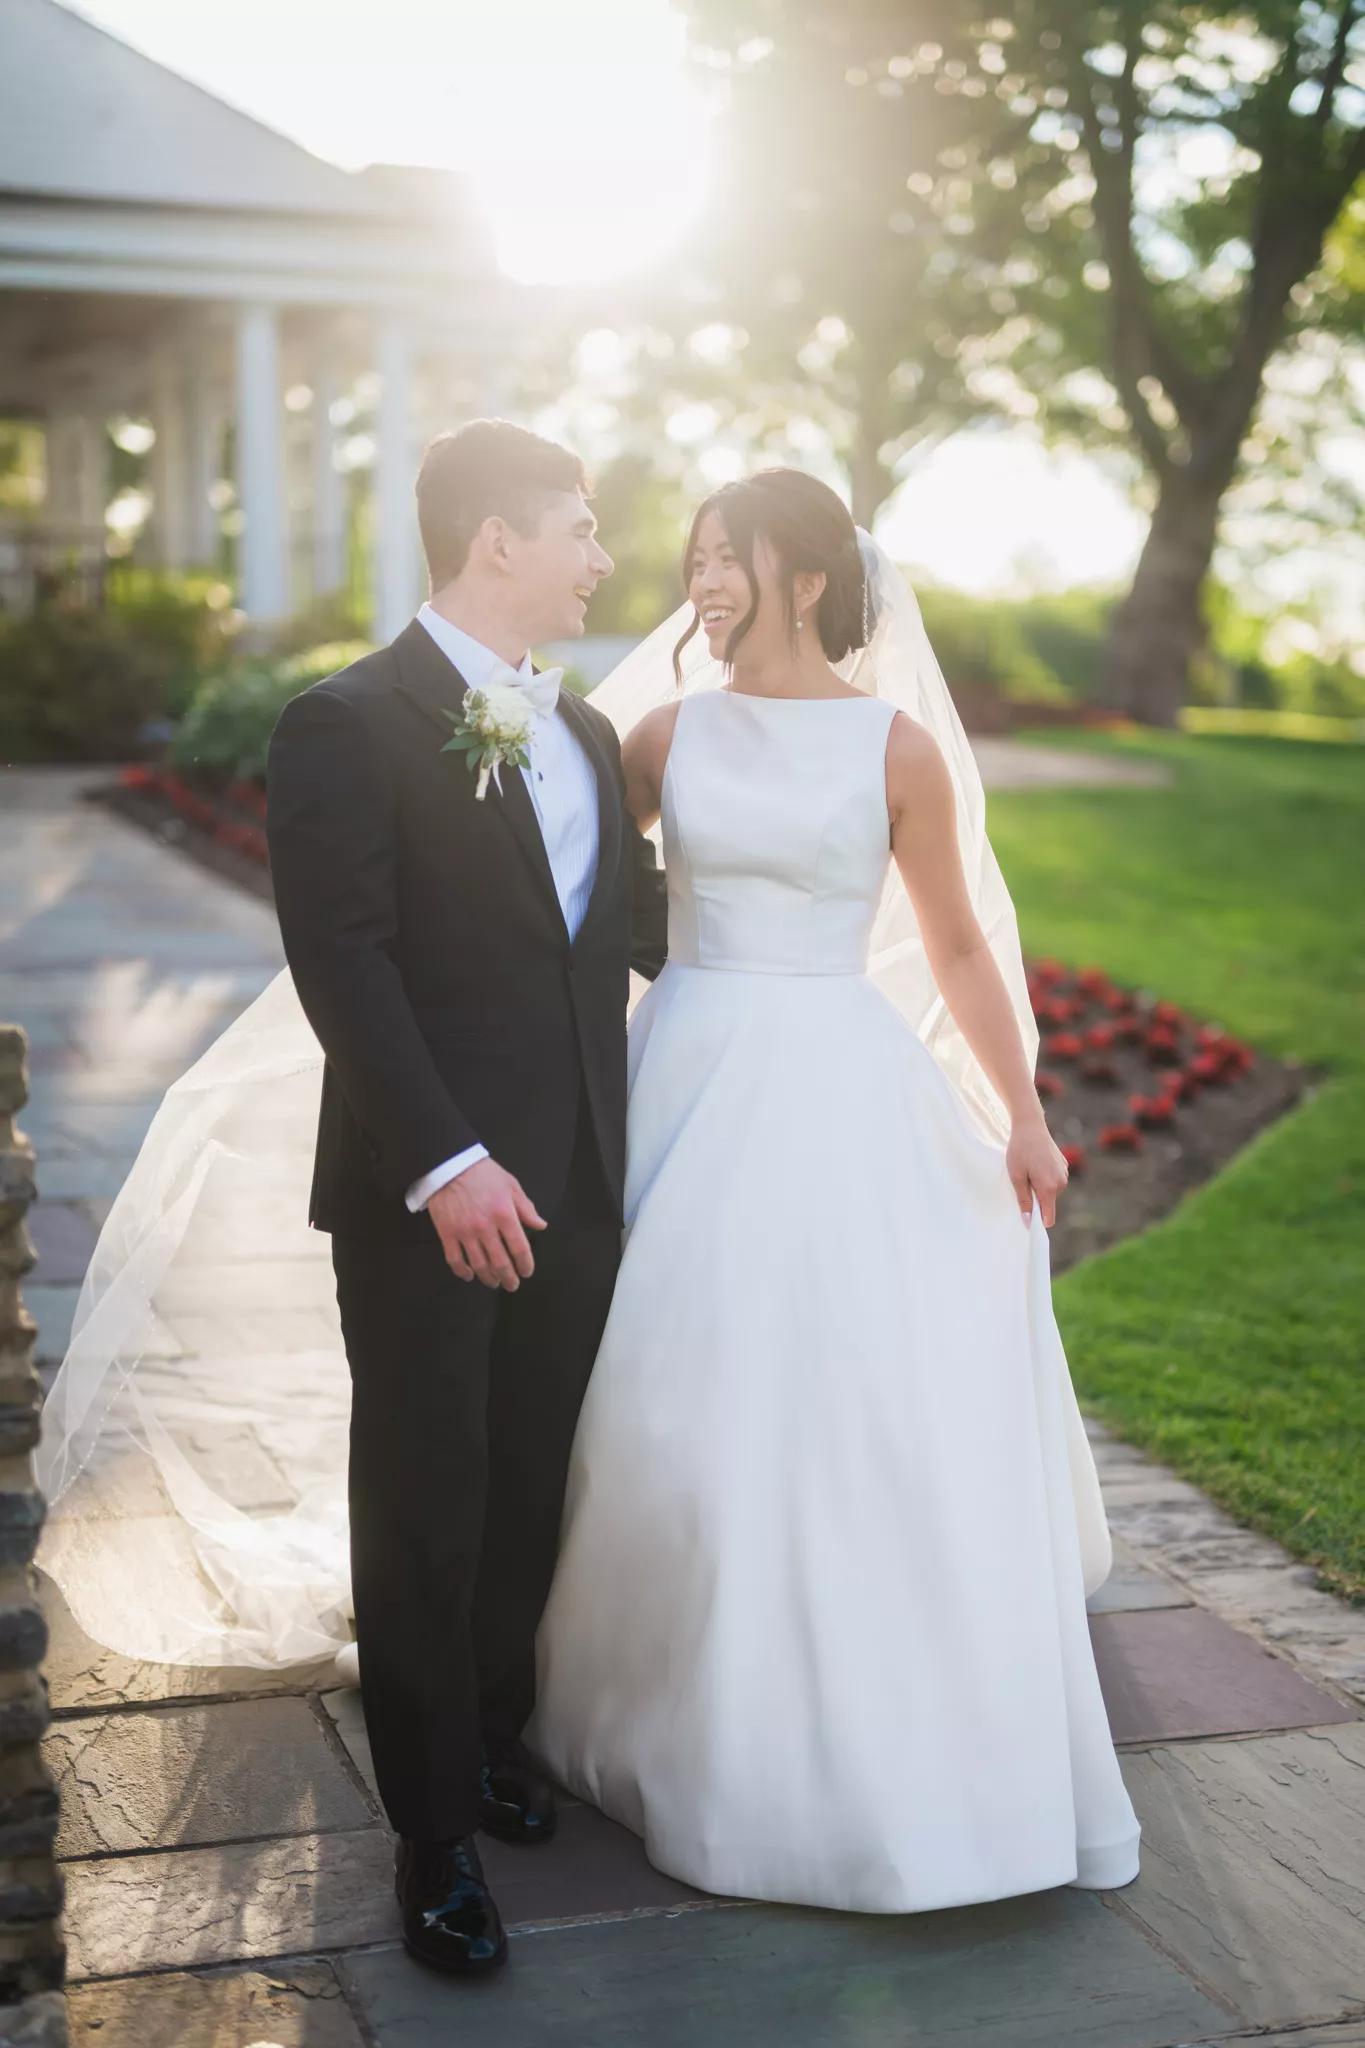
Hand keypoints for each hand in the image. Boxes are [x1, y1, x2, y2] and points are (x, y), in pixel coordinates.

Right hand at [427, 1159, 545, 1289]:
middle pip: (501, 1262)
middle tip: (513, 1285)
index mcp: (505, 1215)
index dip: (525, 1265)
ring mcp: (465, 1233)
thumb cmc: (484, 1173)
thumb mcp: (511, 1185)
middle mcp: (486, 1228)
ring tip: (495, 1283)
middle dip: (509, 1278)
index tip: (527, 1272)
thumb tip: (541, 1226)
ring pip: (479, 1265)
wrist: (450, 1165)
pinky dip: (463, 1272)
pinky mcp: (447, 1234)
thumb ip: (526, 1208)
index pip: (520, 1248)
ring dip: (489, 1278)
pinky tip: (470, 1276)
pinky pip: (455, 1260)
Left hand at [1005, 1113, 1068, 1227]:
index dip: (1038, 1221)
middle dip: (1036, 1198)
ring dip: (1040, 1187)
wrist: (1030, 1125)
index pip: (1049, 1217)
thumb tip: (1027, 1221)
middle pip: (1049, 1203)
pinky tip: (1037, 1163)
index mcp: (1050, 1188)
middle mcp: (1062, 1182)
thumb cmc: (1019, 1151)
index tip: (1027, 1219)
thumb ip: (1024, 1201)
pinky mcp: (1064, 1165)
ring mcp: (1064, 1173)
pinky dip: (1045, 1177)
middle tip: (1023, 1181)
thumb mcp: (1016, 1177)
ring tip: (1030, 1169)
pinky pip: (1054, 1180)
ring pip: (1051, 1192)